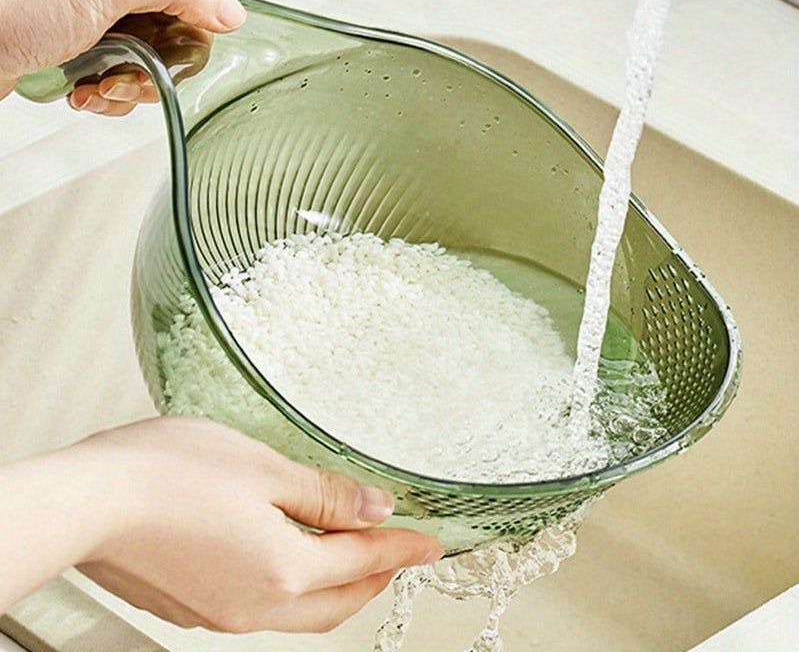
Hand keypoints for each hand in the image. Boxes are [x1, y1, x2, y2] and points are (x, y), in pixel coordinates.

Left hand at [0, 0, 244, 111]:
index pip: (199, 3)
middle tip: (125, 72)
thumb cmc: (21, 7)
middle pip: (179, 43)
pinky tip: (86, 89)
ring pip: (156, 70)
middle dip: (154, 71)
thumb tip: (233, 10)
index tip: (165, 56)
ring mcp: (111, 21)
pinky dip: (110, 96)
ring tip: (97, 82)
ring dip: (128, 87)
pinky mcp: (97, 52)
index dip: (188, 39)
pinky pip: (129, 84)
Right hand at [0, 417, 441, 632]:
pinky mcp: (192, 605)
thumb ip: (326, 496)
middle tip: (397, 556)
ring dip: (333, 587)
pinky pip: (261, 606)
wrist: (87, 501)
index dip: (401, 550)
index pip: (362, 562)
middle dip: (373, 579)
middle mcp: (255, 604)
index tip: (428, 546)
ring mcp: (220, 611)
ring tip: (350, 558)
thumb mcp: (264, 469)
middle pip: (336, 601)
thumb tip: (375, 511)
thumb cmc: (170, 473)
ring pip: (299, 611)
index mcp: (284, 570)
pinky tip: (286, 559)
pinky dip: (291, 587)